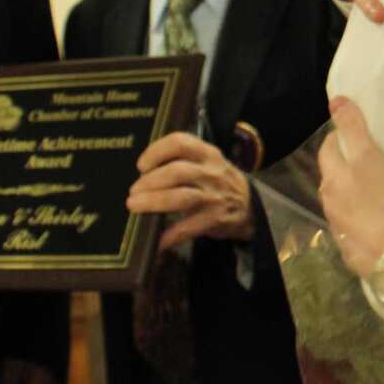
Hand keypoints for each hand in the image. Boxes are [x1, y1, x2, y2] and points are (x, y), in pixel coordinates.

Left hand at [126, 133, 252, 249]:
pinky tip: (156, 240)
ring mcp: (214, 196)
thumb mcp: (207, 162)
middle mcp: (211, 172)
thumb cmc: (217, 181)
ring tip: (135, 206)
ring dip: (155, 202)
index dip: (157, 151)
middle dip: (151, 181)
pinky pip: (189, 227)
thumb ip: (181, 160)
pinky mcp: (215, 219)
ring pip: (182, 197)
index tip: (141, 165)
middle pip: (178, 171)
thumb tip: (140, 173)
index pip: (181, 143)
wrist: (250, 205)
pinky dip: (170, 235)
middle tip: (133, 191)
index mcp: (207, 154)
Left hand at [317, 98, 383, 275]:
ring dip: (350, 192)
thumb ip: (353, 129)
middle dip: (344, 165)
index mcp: (333, 179)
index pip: (328, 148)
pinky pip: (350, 224)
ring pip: (339, 200)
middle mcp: (329, 202)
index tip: (360, 137)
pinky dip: (358, 216)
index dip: (342, 138)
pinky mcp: (351, 247)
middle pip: (331, 175)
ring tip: (374, 189)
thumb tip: (335, 100)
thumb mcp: (371, 157)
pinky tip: (375, 217)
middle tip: (369, 161)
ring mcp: (339, 226)